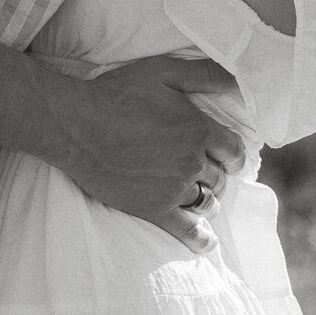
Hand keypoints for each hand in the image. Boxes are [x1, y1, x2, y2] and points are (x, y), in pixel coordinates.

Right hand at [46, 55, 247, 252]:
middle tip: (204, 173)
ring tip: (197, 196)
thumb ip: (204, 74)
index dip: (233, 155)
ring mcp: (173, 188)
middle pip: (220, 178)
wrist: (75, 125)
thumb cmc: (116, 94)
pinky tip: (207, 242)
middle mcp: (191, 162)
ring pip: (207, 202)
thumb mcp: (162, 71)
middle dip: (216, 176)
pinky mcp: (153, 209)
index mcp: (198, 129)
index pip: (234, 151)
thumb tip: (240, 78)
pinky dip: (201, 238)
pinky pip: (186, 230)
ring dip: (207, 200)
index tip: (229, 158)